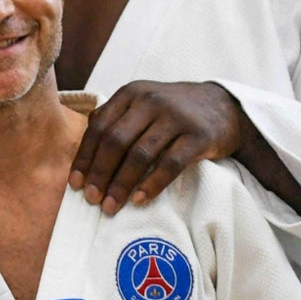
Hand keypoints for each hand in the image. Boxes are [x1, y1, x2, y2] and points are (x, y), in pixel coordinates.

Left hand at [70, 81, 244, 214]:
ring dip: (121, 184)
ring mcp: (176, 117)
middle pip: (116, 141)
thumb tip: (83, 150)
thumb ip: (114, 118)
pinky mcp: (199, 135)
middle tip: (91, 199)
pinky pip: (171, 163)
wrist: (225, 106)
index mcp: (130, 94)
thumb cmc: (173, 111)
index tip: (75, 184)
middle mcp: (151, 101)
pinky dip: (152, 184)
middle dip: (99, 173)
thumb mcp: (142, 103)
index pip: (99, 128)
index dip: (84, 158)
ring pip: (140, 154)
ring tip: (111, 205)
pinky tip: (139, 199)